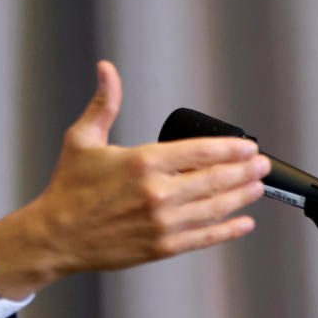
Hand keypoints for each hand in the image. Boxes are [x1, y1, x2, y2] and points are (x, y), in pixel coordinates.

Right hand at [0, 61, 269, 299]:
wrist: (56, 235)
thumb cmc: (68, 188)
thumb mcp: (83, 138)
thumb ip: (104, 103)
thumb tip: (107, 70)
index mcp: (142, 162)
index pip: (201, 151)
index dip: (231, 148)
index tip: (248, 147)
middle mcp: (157, 193)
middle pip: (215, 179)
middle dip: (245, 171)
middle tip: (262, 165)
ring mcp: (162, 222)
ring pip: (215, 208)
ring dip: (241, 197)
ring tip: (257, 188)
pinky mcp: (161, 247)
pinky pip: (204, 237)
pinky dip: (228, 230)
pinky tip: (243, 223)